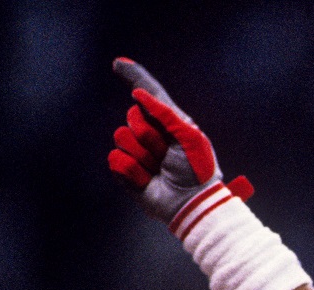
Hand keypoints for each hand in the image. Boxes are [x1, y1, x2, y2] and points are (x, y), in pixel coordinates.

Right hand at [108, 57, 250, 223]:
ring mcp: (138, 153)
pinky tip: (149, 181)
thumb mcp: (189, 136)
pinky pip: (115, 160)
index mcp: (170, 123)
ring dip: (143, 156)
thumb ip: (165, 113)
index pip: (149, 95)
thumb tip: (138, 94)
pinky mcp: (127, 172)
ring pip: (122, 138)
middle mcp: (152, 135)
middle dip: (150, 136)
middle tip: (168, 155)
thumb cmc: (198, 171)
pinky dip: (133, 171)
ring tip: (161, 170)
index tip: (118, 63)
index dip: (135, 77)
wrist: (192, 203)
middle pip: (133, 117)